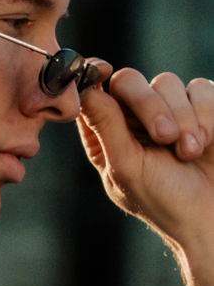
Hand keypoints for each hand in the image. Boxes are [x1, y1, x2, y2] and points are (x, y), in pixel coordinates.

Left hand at [78, 67, 213, 269]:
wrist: (210, 216)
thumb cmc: (163, 200)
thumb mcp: (127, 167)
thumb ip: (106, 126)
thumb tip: (84, 88)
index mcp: (106, 132)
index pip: (92, 92)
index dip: (92, 75)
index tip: (102, 70)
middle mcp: (134, 116)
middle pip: (130, 80)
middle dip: (149, 105)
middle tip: (165, 137)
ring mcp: (170, 109)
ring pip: (169, 82)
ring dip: (183, 118)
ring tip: (189, 153)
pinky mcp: (203, 107)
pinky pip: (202, 89)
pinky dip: (206, 115)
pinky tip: (206, 144)